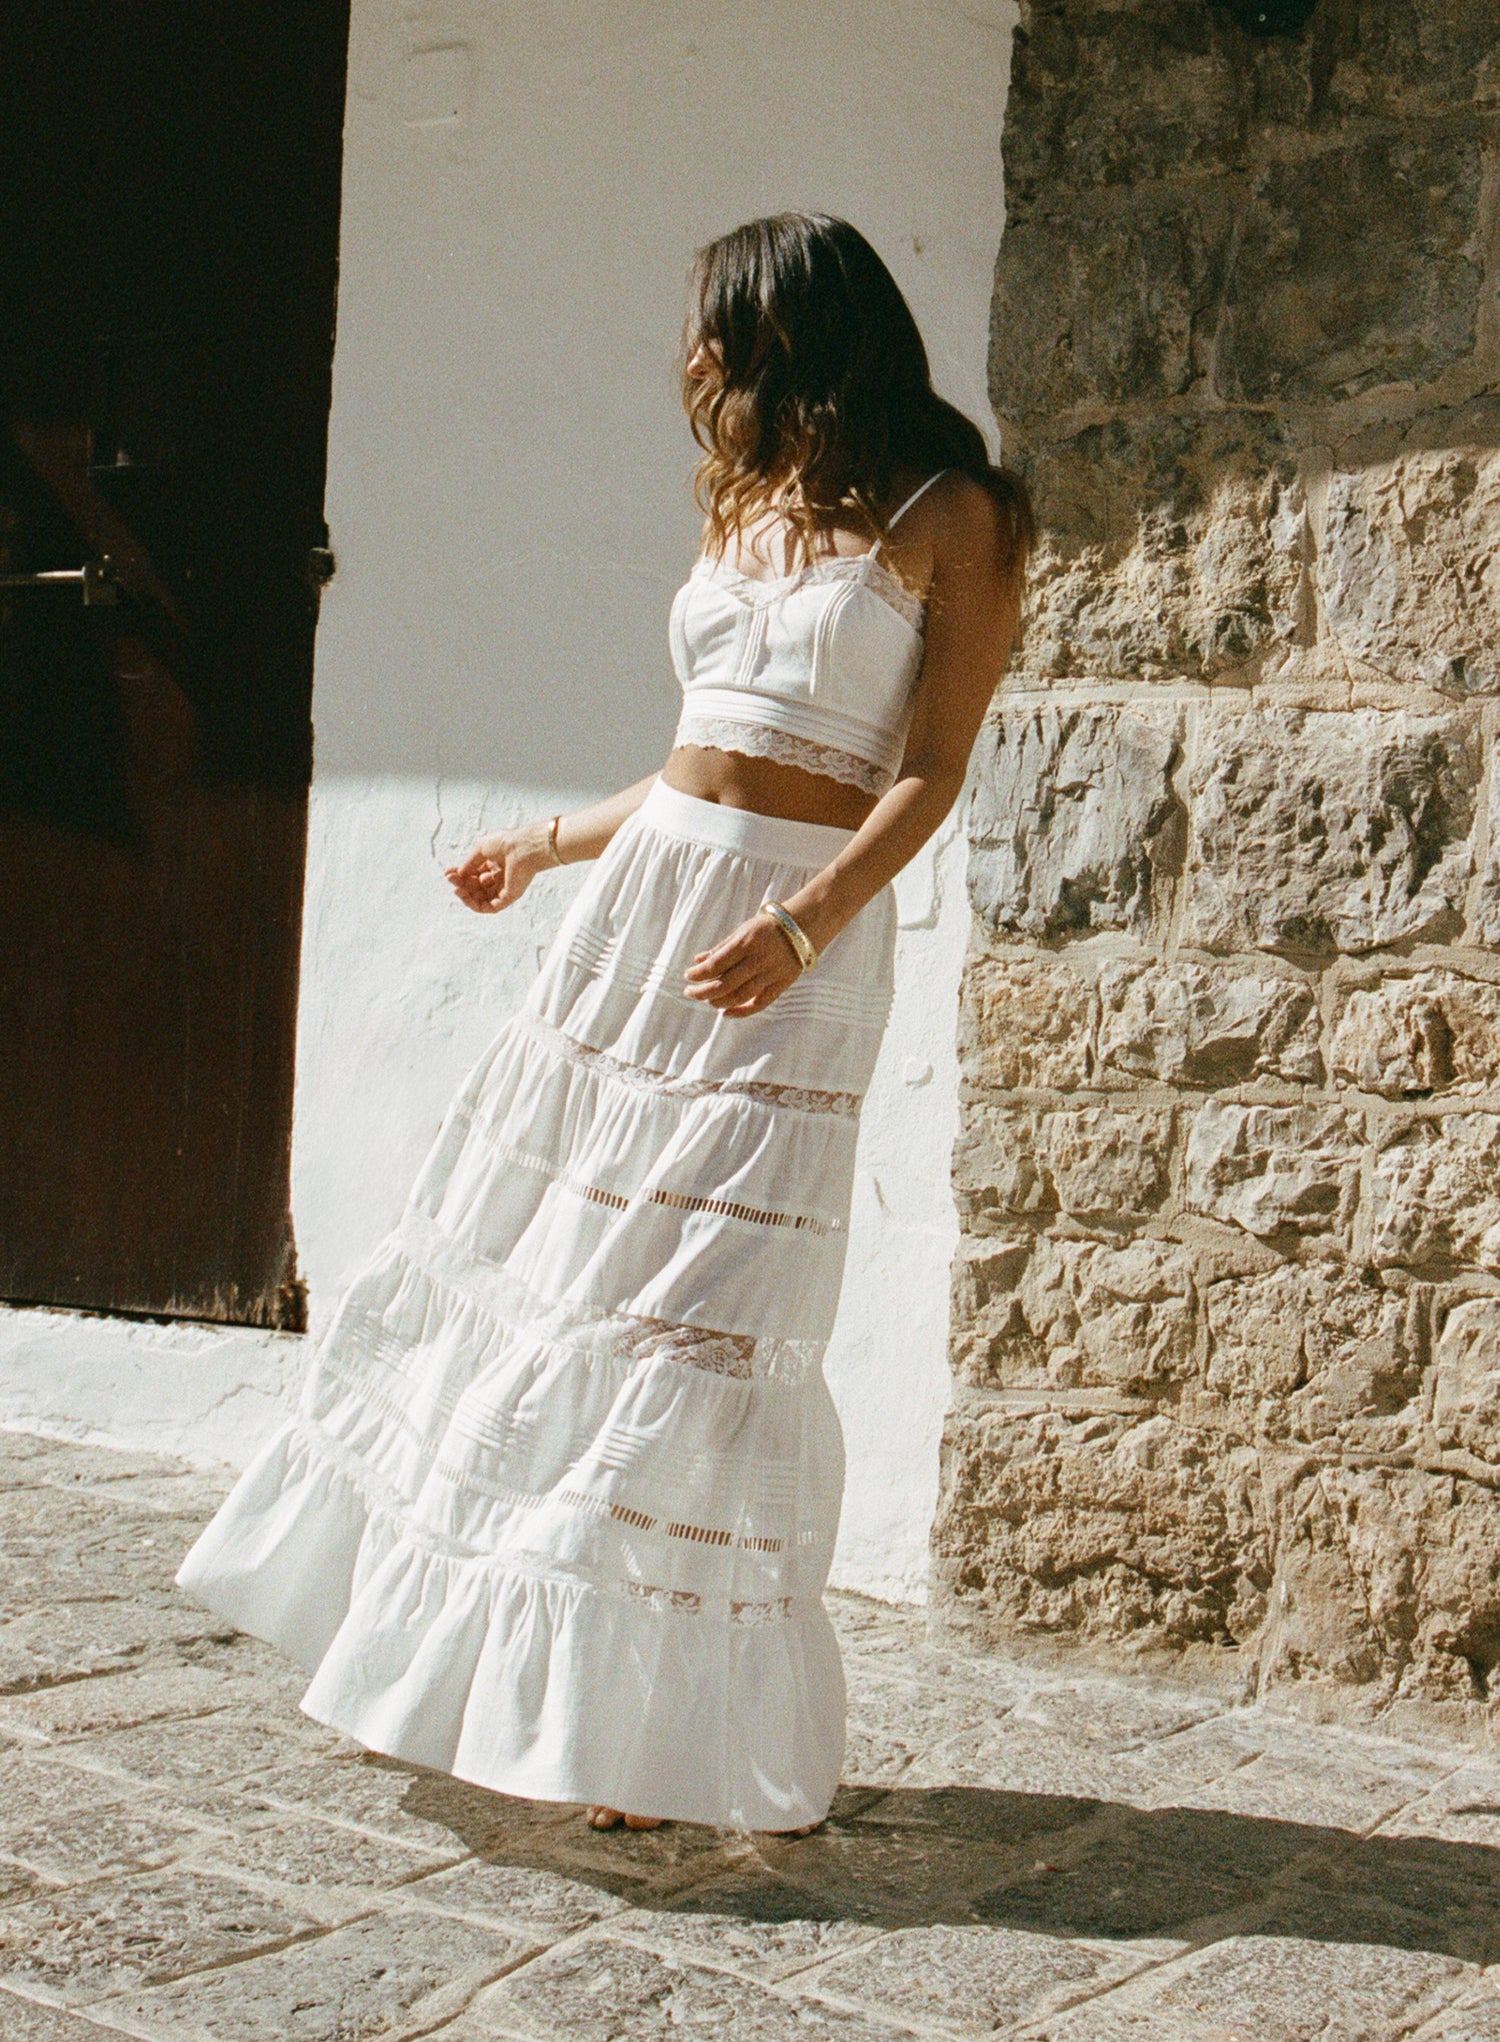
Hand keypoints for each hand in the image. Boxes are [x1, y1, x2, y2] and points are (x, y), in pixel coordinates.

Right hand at [446, 823, 551, 913]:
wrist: (522, 847)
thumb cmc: (505, 843)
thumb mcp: (480, 850)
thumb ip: (469, 864)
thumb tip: (458, 874)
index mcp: (495, 864)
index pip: (474, 874)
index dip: (460, 875)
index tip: (448, 873)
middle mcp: (500, 877)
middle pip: (476, 887)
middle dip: (461, 884)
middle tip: (451, 879)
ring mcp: (504, 888)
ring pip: (480, 899)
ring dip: (466, 896)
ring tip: (456, 888)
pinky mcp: (508, 898)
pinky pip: (489, 907)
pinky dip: (474, 904)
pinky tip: (464, 895)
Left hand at [683, 909, 803, 1015]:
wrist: (805, 926)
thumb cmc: (769, 926)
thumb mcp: (743, 930)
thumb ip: (721, 947)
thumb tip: (698, 961)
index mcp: (746, 943)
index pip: (716, 964)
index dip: (698, 974)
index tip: (687, 976)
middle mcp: (758, 960)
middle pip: (724, 984)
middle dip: (702, 991)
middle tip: (690, 993)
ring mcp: (771, 974)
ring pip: (739, 996)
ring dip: (718, 1002)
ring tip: (707, 1000)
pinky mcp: (781, 985)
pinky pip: (759, 1004)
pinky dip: (741, 1012)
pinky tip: (726, 1013)